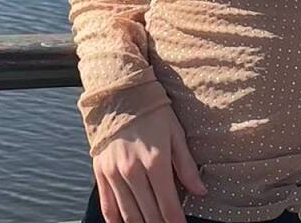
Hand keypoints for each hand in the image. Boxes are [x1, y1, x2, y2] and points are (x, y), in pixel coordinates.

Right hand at [93, 104, 206, 222]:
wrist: (118, 90)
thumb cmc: (151, 109)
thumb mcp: (175, 132)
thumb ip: (187, 165)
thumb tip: (200, 192)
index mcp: (155, 161)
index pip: (169, 206)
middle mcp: (133, 171)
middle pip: (149, 215)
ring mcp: (114, 173)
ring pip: (129, 215)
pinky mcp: (100, 171)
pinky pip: (108, 205)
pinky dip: (117, 221)